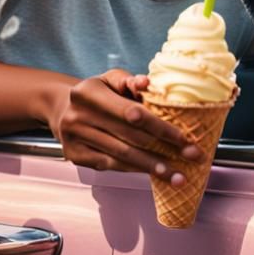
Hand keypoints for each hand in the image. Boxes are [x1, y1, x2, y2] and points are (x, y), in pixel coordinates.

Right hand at [45, 69, 200, 183]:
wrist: (62, 107)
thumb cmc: (98, 92)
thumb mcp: (111, 79)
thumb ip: (130, 81)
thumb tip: (147, 83)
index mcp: (88, 93)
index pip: (132, 114)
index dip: (160, 127)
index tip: (185, 138)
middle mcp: (78, 116)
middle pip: (130, 137)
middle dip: (165, 150)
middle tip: (192, 158)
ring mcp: (74, 138)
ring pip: (121, 155)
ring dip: (152, 166)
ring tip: (177, 175)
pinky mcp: (74, 156)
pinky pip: (110, 165)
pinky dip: (133, 169)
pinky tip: (152, 172)